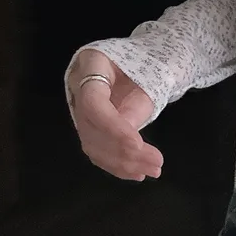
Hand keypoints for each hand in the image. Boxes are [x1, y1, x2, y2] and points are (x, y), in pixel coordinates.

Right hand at [68, 50, 163, 181]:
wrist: (128, 63)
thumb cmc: (139, 64)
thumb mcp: (146, 73)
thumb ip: (139, 102)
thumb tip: (131, 141)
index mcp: (91, 64)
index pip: (92, 103)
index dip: (113, 128)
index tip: (137, 144)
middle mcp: (77, 88)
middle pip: (92, 129)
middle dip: (124, 151)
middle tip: (157, 163)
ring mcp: (78, 108)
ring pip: (91, 144)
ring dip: (122, 163)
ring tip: (152, 170)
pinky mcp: (87, 126)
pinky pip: (96, 150)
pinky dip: (116, 165)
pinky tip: (137, 173)